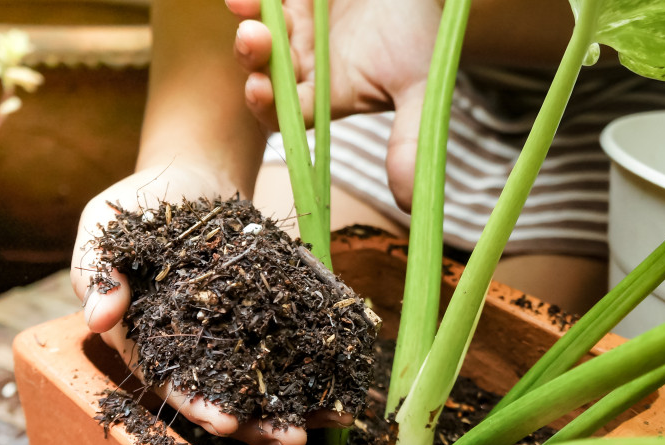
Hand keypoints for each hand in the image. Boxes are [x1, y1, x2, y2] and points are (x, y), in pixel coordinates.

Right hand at [70, 165, 351, 444]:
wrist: (185, 178)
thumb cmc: (132, 207)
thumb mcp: (103, 232)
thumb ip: (97, 273)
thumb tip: (97, 319)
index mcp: (147, 342)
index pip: (171, 384)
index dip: (197, 406)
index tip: (225, 423)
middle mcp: (191, 351)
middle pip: (224, 397)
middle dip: (258, 423)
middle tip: (291, 440)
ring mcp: (232, 337)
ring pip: (263, 384)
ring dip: (296, 407)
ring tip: (332, 423)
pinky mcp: (266, 316)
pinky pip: (293, 348)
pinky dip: (318, 369)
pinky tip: (347, 387)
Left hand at [226, 0, 440, 210]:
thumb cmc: (424, 36)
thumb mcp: (422, 88)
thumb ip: (409, 141)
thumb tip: (411, 204)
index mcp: (325, 97)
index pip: (284, 113)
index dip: (267, 105)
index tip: (258, 90)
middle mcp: (303, 67)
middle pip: (262, 72)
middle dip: (252, 60)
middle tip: (255, 40)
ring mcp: (293, 29)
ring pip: (258, 35)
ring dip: (249, 28)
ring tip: (250, 13)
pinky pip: (261, 1)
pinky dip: (249, 1)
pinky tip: (241, 0)